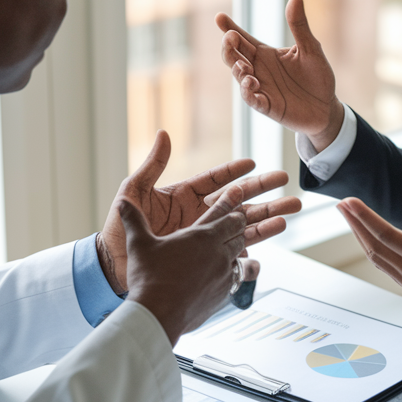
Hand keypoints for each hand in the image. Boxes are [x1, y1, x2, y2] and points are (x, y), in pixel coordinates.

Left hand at [98, 130, 301, 293]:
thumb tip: (163, 134)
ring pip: (243, 226)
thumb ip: (152, 165)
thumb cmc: (118, 230)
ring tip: (290, 212)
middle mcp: (199, 215)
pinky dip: (252, 251)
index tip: (253, 163)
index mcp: (184, 196)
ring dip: (267, 219)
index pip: (215, 179)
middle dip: (264, 192)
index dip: (234, 171)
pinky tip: (268, 246)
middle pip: (238, 201)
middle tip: (286, 182)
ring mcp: (204, 238)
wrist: (112, 267)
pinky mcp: (206, 260)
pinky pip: (234, 254)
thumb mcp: (133, 193)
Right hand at [118, 186, 261, 344]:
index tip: (237, 204)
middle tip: (236, 225)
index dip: (233, 209)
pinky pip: (235, 281)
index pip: (229, 217)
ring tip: (234, 250)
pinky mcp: (223, 297)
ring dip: (237, 252)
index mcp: (203, 237)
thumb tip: (123, 204)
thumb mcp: (139, 245)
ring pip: (241, 258)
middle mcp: (219, 255)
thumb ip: (133, 220)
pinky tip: (224, 277)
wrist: (158, 316)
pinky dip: (232, 276)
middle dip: (237, 229)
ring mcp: (223, 277)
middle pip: (240, 236)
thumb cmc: (150, 279)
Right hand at [217, 0, 345, 150]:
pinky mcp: (266, 105)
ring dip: (238, 69)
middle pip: (234, 56)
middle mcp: (258, 69)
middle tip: (231, 37)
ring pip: (239, 76)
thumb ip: (299, 26)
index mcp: (266, 54)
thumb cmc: (318, 77)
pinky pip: (252, 99)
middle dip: (228, 47)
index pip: (243, 39)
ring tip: (244, 66)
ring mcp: (260, 88)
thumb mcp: (310, 48)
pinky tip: (251, 83)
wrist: (326, 107)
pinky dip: (248, 92)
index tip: (219, 17)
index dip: (230, 28)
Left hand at [336, 173, 401, 325]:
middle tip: (341, 204)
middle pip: (373, 246)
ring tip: (349, 217)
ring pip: (376, 258)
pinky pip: (384, 267)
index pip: (386, 235)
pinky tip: (368, 239)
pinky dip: (372, 250)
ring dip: (360, 236)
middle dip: (354, 224)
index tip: (350, 201)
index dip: (365, 217)